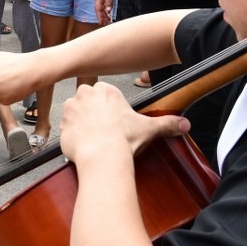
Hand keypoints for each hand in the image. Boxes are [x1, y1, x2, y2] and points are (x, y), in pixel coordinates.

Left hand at [59, 83, 188, 161]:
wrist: (102, 155)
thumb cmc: (123, 139)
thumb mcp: (149, 128)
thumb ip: (167, 123)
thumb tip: (185, 124)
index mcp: (104, 90)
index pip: (105, 95)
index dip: (110, 110)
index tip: (115, 122)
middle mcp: (84, 95)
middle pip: (88, 102)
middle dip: (94, 114)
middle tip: (106, 131)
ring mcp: (69, 109)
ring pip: (76, 115)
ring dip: (83, 125)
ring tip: (95, 140)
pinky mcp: (61, 126)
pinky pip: (66, 130)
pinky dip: (74, 137)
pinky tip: (85, 146)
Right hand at [95, 0, 118, 24]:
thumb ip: (109, 2)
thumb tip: (107, 11)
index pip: (98, 9)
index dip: (100, 17)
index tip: (102, 23)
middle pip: (99, 10)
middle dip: (102, 17)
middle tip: (106, 24)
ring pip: (102, 8)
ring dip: (104, 14)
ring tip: (108, 20)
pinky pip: (104, 5)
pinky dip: (106, 10)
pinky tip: (108, 13)